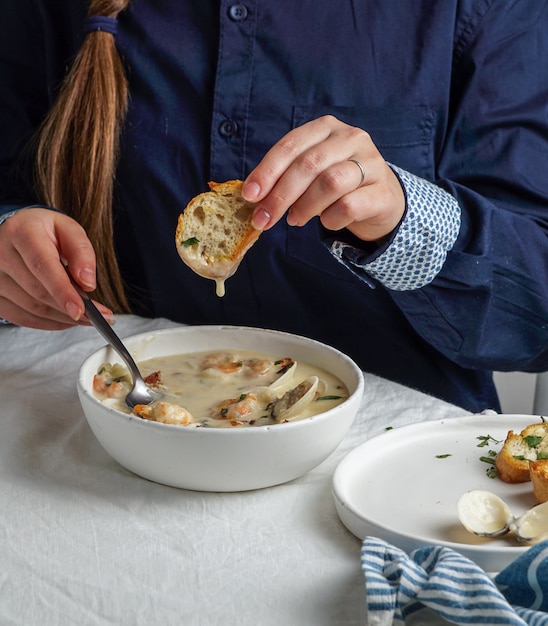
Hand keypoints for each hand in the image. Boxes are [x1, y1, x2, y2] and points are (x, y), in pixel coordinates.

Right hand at [0, 208, 112, 329]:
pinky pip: (23, 318)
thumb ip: (81, 252)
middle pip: (38, 292)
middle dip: (72, 309)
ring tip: (87, 317)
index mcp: (22, 232)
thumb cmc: (44, 231)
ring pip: (33, 309)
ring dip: (64, 318)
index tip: (81, 310)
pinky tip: (67, 318)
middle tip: (100, 316)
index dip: (63, 291)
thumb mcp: (68, 230)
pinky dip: (50, 323)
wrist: (15, 233)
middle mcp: (1, 254)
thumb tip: (88, 283)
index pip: (42, 266)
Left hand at [242, 115, 404, 241]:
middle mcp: (351, 138)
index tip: (250, 195)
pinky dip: (330, 219)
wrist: (383, 200)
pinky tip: (325, 222)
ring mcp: (371, 163)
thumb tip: (254, 197)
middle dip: (280, 195)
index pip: (291, 145)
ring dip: (304, 206)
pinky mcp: (382, 192)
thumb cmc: (338, 185)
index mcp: (326, 128)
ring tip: (295, 219)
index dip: (267, 171)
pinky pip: (349, 206)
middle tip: (264, 219)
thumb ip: (285, 177)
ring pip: (330, 182)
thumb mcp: (312, 172)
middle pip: (309, 164)